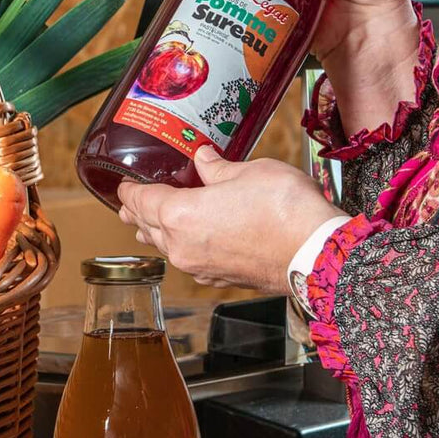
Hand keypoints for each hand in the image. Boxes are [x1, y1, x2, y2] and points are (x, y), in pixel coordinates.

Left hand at [116, 147, 343, 291]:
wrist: (315, 252)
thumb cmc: (284, 209)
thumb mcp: (247, 171)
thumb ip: (217, 167)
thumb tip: (204, 158)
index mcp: (179, 214)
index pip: (140, 201)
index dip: (129, 192)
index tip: (123, 187)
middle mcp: (182, 246)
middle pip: (148, 227)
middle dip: (136, 214)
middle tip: (128, 207)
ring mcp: (200, 267)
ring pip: (166, 248)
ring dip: (154, 235)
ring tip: (146, 228)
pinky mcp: (220, 279)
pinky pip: (189, 262)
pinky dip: (181, 250)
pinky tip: (186, 246)